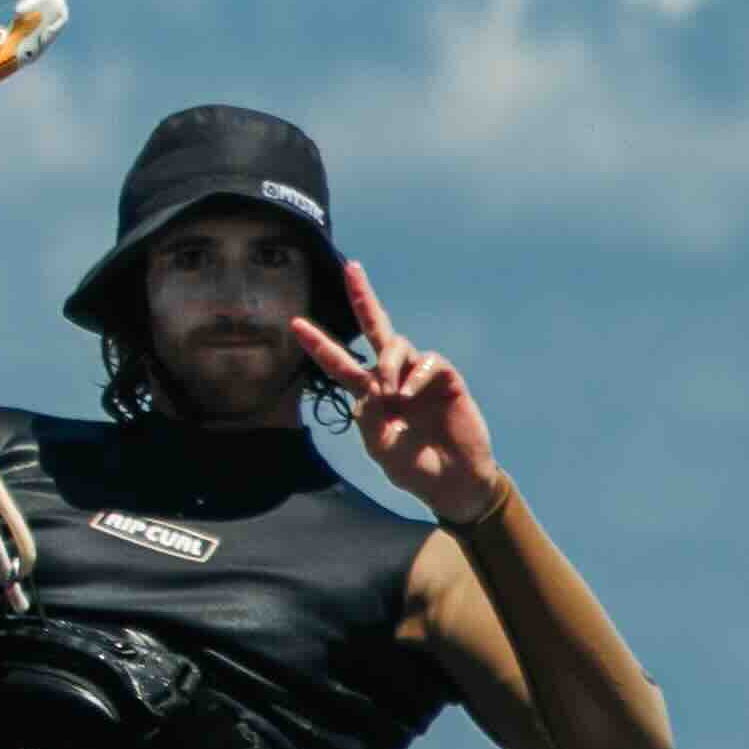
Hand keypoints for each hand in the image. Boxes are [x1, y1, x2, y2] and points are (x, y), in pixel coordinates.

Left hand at [293, 261, 504, 517]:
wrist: (454, 481)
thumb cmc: (414, 467)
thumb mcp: (380, 448)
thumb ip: (369, 420)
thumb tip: (369, 389)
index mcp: (369, 395)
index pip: (339, 363)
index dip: (318, 344)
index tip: (294, 324)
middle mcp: (391, 377)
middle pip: (374, 328)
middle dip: (362, 296)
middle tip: (350, 267)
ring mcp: (418, 375)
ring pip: (396, 345)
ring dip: (388, 362)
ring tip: (391, 392)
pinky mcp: (445, 378)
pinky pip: (427, 360)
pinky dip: (415, 373)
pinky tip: (410, 393)